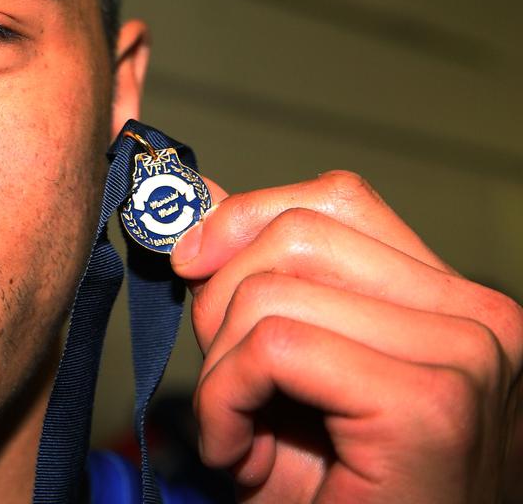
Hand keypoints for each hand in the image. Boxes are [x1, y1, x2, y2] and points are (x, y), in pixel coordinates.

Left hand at [172, 171, 522, 502]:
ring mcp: (465, 356)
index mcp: (454, 300)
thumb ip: (260, 280)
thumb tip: (194, 198)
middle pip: (297, 232)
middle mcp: (481, 317)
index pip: (334, 197)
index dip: (243, 220)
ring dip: (220, 367)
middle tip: (226, 381)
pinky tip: (240, 456)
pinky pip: (273, 349)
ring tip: (240, 428)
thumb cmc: (339, 495)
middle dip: (221, 301)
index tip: (190, 266)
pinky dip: (224, 403)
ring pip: (272, 290)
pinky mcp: (430, 405)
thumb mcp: (293, 370)